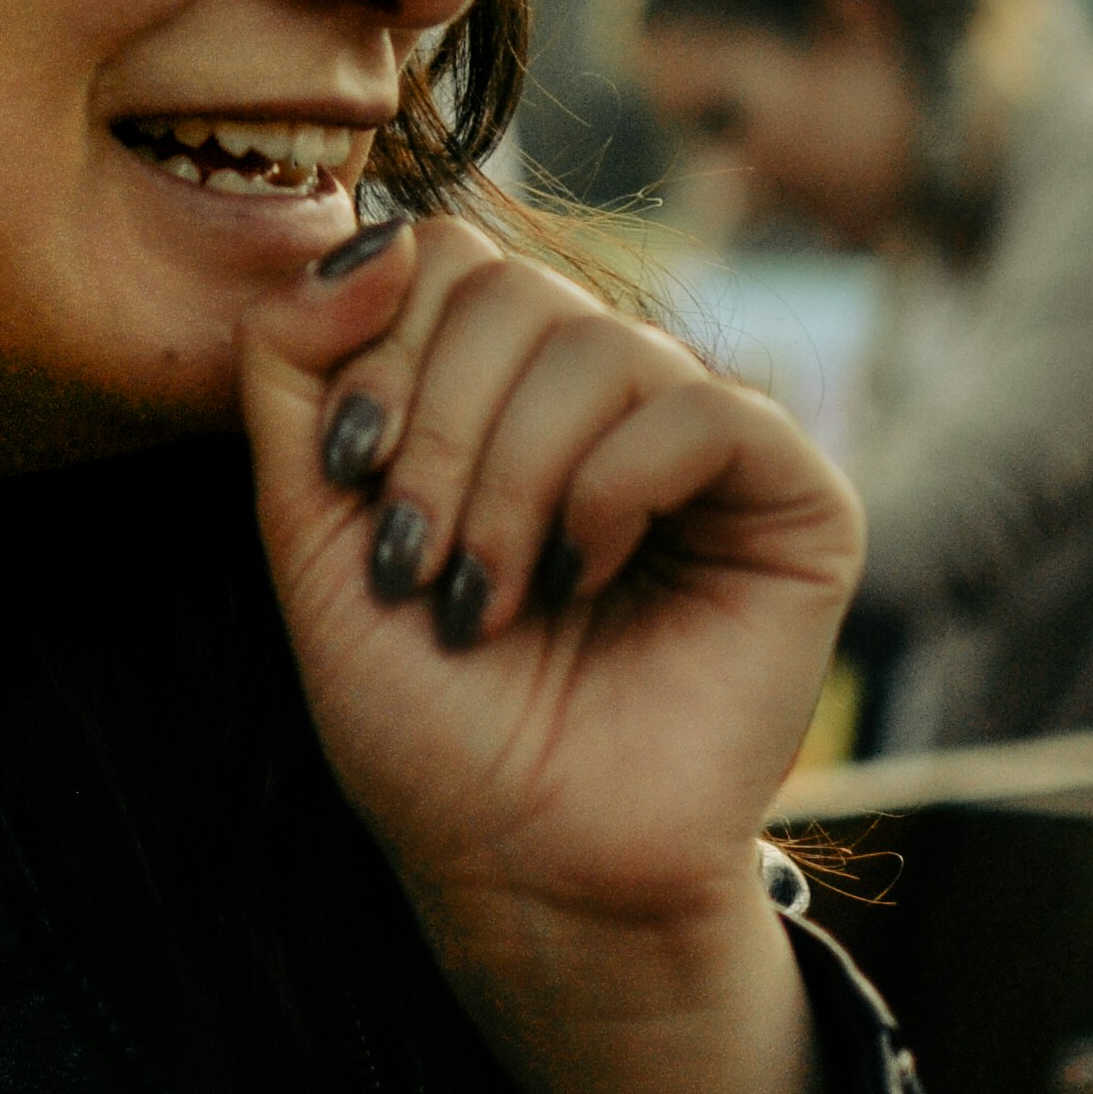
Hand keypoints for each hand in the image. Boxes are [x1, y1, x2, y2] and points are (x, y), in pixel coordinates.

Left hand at [236, 216, 864, 1093]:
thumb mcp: (310, 527)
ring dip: (510, 479)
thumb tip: (377, 232)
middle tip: (418, 563)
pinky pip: (700, 408)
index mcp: (502, 389)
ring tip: (489, 597)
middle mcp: (607, 395)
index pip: (441, 260)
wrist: (520, 861)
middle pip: (510, 286)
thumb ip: (299, 369)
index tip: (350, 480)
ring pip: (596, 344)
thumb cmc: (423, 715)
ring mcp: (704, 438)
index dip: (379, 348)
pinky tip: (585, 575)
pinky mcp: (794, 496)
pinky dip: (612, 490)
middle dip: (436, 427)